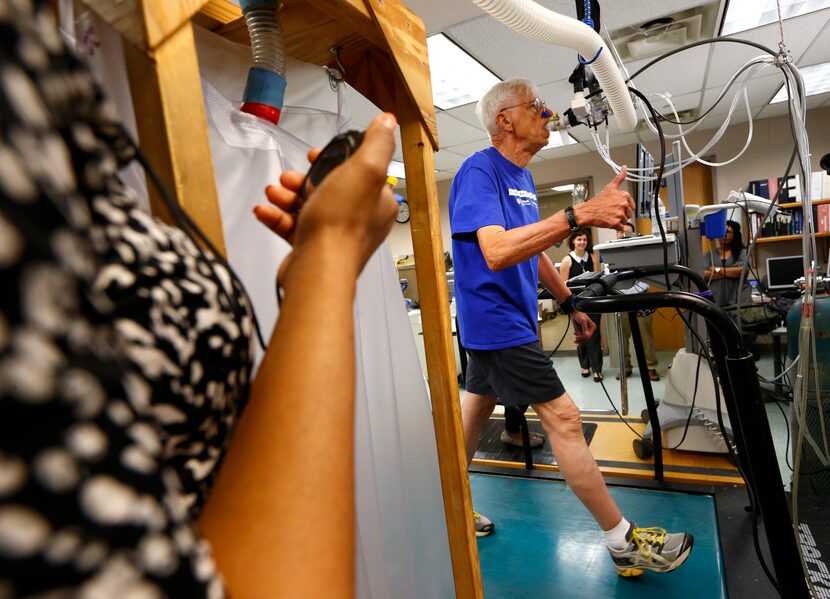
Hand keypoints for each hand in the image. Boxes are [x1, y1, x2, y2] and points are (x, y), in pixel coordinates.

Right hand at [254, 113, 399, 280]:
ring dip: (287, 195)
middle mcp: (360, 219)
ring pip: (308, 206)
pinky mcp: (313, 248)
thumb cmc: (341, 224)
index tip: (316, 155)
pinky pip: (293, 227)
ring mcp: (336, 235)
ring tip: (274, 192)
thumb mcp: (365, 170)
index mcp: (377, 201)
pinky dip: (277, 216)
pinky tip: (264, 210)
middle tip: (290, 176)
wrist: (318, 269)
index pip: (358, 171)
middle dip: (304, 178)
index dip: (335, 159)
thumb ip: (377, 143)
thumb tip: (387, 122)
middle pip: (329, 187)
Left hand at [570, 311, 595, 343]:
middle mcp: (590, 330)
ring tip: (575, 338)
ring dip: (579, 339)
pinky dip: (578, 338)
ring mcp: (585, 331)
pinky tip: (575, 335)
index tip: (578, 336)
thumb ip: (585, 328)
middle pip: (586, 338)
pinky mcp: (581, 331)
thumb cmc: (579, 315)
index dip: (583, 337)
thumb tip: (586, 335)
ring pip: (583, 338)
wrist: (574, 313)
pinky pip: (580, 337)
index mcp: (592, 327)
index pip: (589, 335)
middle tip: (576, 338)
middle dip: (581, 339)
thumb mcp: (583, 321)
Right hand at [573, 165, 634, 230]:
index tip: (617, 207)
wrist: (586, 212)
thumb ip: (619, 177)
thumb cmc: (596, 201)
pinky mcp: (616, 223)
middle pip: (629, 213)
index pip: (631, 205)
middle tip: (612, 212)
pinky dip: (616, 227)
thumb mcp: (609, 187)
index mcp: (623, 195)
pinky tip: (610, 222)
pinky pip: (622, 227)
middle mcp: (623, 204)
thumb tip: (624, 168)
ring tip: (610, 216)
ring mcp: (619, 214)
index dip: (624, 207)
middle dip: (621, 214)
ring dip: (618, 221)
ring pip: (625, 220)